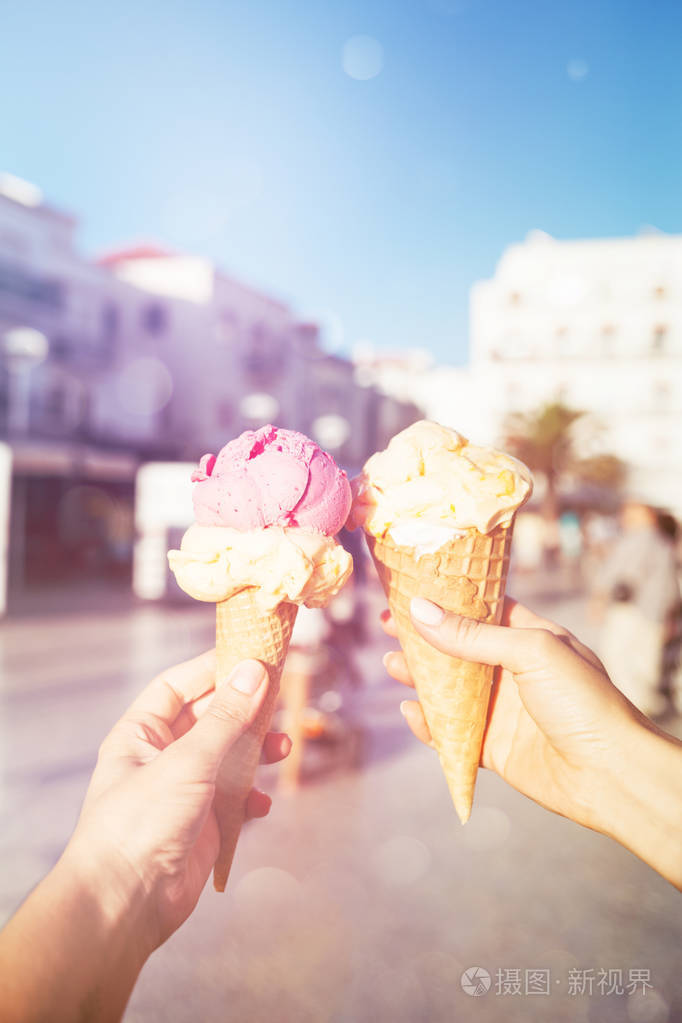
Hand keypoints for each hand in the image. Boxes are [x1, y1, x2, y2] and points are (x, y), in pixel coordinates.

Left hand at [68, 651, 290, 951]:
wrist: (126, 904)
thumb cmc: (139, 825)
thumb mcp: (187, 762)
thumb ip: (226, 717)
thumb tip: (254, 670)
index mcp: (142, 734)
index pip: (179, 685)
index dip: (213, 667)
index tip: (252, 654)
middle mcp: (162, 757)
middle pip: (211, 718)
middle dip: (245, 710)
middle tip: (280, 699)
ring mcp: (184, 790)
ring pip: (229, 757)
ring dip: (257, 751)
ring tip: (283, 748)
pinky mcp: (202, 824)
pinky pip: (235, 799)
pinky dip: (252, 797)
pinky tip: (262, 804)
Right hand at [382, 596, 641, 833]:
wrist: (609, 773)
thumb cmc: (583, 701)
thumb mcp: (529, 652)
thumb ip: (472, 635)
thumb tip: (420, 610)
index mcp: (530, 637)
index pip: (481, 609)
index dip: (445, 601)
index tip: (408, 592)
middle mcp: (513, 670)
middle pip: (457, 649)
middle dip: (422, 638)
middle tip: (388, 626)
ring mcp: (502, 709)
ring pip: (449, 691)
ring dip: (420, 678)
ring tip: (392, 665)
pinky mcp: (493, 747)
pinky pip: (452, 733)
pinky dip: (429, 724)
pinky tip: (411, 712)